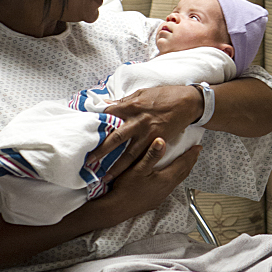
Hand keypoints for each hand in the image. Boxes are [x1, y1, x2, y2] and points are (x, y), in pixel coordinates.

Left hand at [87, 85, 201, 179]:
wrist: (187, 103)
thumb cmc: (165, 95)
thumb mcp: (142, 93)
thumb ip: (124, 101)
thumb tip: (107, 105)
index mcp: (132, 106)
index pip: (109, 115)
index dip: (96, 123)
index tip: (84, 131)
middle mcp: (138, 121)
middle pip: (115, 138)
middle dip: (101, 151)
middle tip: (89, 162)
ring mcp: (148, 133)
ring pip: (129, 154)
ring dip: (116, 167)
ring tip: (105, 177)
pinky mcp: (158, 142)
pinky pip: (143, 156)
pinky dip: (134, 167)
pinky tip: (126, 176)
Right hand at [105, 137, 201, 218]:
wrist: (118, 209)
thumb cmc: (127, 188)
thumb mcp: (138, 168)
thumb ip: (151, 155)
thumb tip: (162, 140)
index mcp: (166, 179)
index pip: (183, 164)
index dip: (191, 155)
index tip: (198, 147)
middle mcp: (167, 188)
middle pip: (184, 172)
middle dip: (190, 162)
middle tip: (195, 153)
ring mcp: (162, 195)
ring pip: (178, 180)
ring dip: (183, 170)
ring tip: (185, 163)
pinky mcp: (156, 200)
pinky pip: (171, 186)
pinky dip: (175, 177)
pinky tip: (169, 177)